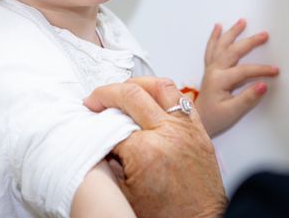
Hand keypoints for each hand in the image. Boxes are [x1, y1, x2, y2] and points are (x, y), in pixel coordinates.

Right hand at [84, 77, 226, 217]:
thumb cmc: (166, 217)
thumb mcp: (123, 193)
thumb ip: (108, 161)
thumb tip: (98, 138)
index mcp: (145, 151)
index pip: (110, 124)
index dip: (94, 124)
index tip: (87, 123)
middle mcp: (167, 133)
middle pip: (131, 94)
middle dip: (106, 93)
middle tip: (94, 100)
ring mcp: (186, 129)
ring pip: (160, 86)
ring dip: (138, 84)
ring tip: (123, 91)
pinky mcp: (200, 132)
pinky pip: (182, 100)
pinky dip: (163, 95)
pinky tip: (151, 101)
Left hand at [198, 18, 278, 136]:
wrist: (197, 120)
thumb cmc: (214, 118)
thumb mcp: (233, 112)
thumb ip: (248, 98)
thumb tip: (263, 85)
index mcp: (219, 80)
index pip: (244, 70)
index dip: (261, 70)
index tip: (275, 71)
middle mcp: (214, 70)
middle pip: (233, 51)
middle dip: (249, 42)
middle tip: (264, 35)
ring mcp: (211, 68)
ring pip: (221, 46)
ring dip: (232, 33)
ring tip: (241, 21)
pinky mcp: (210, 69)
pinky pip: (211, 49)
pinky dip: (215, 37)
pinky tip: (218, 27)